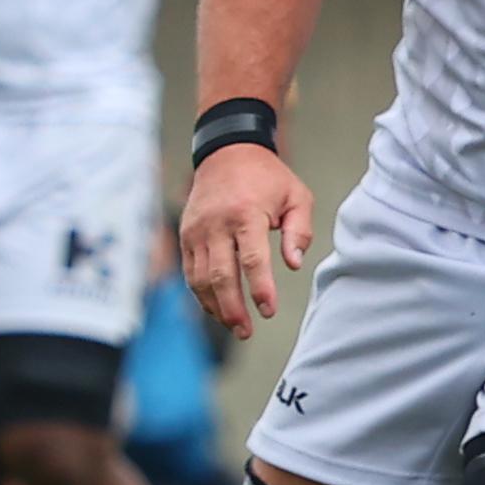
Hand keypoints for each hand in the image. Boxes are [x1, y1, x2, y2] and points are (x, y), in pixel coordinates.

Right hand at [179, 139, 313, 340]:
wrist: (226, 153)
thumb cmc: (267, 178)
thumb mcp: (296, 196)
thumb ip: (299, 232)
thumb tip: (294, 265)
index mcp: (245, 214)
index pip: (251, 259)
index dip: (260, 288)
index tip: (268, 310)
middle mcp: (216, 224)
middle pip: (221, 275)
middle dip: (233, 307)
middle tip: (247, 331)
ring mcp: (196, 231)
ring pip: (201, 278)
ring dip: (216, 306)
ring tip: (236, 327)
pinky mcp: (186, 235)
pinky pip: (190, 271)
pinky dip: (202, 294)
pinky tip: (217, 310)